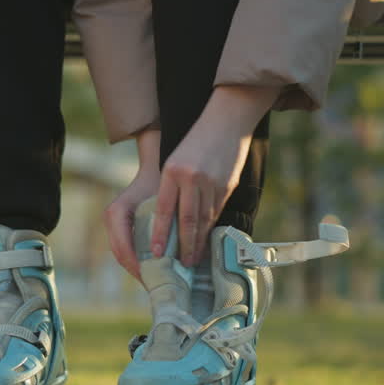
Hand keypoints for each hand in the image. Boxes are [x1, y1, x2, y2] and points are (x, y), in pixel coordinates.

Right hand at [104, 135, 161, 281]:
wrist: (156, 169)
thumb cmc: (162, 183)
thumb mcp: (165, 202)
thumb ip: (166, 224)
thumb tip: (176, 252)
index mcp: (117, 212)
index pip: (122, 246)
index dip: (136, 264)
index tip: (151, 276)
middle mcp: (112, 219)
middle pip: (121, 254)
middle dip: (138, 271)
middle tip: (155, 285)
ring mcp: (114, 225)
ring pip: (123, 255)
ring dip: (139, 269)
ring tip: (156, 281)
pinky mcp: (121, 229)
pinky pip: (127, 250)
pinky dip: (140, 261)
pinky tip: (155, 270)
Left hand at [151, 85, 276, 265]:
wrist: (226, 121)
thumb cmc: (195, 142)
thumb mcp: (175, 162)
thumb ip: (171, 189)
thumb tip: (168, 222)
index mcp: (172, 171)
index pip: (164, 210)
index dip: (160, 233)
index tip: (156, 252)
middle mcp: (191, 178)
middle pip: (186, 220)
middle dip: (184, 245)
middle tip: (182, 264)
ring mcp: (211, 182)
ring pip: (203, 219)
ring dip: (198, 241)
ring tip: (194, 258)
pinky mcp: (227, 185)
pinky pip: (216, 211)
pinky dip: (210, 227)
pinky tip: (206, 238)